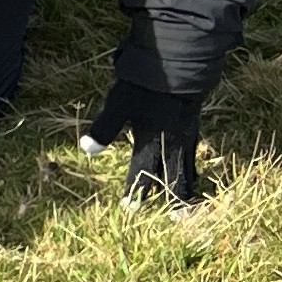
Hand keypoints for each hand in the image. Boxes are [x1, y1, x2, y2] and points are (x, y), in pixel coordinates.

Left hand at [79, 82, 206, 207]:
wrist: (181, 62)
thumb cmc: (146, 85)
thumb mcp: (119, 104)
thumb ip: (104, 128)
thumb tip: (87, 150)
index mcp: (152, 142)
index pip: (143, 174)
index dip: (136, 192)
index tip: (130, 209)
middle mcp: (173, 144)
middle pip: (175, 178)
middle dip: (175, 199)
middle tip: (178, 219)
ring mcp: (187, 135)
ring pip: (188, 167)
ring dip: (187, 185)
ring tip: (188, 202)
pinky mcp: (194, 125)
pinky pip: (194, 154)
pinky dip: (193, 167)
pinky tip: (191, 169)